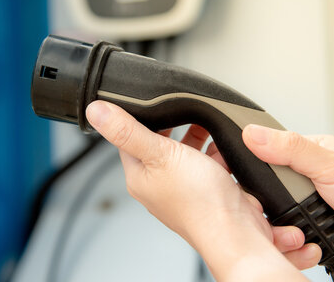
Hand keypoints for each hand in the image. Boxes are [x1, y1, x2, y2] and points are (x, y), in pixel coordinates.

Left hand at [86, 101, 312, 280]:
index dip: (137, 118)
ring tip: (204, 120)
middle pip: (158, 143)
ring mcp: (184, 188)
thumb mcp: (160, 154)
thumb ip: (128, 131)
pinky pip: (208, 162)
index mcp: (139, 177)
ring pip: (185, 151)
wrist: (237, 232)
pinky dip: (215, 151)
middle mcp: (159, 184)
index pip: (127, 139)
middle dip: (171, 124)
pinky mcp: (207, 189)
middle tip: (179, 106)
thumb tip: (96, 112)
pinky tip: (222, 143)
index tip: (147, 101)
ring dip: (196, 136)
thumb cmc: (198, 202)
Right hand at [242, 124, 333, 281]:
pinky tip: (303, 241)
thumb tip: (254, 133)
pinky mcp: (309, 235)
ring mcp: (308, 208)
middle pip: (266, 188)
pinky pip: (286, 240)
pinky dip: (292, 244)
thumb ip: (292, 150)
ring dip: (284, 225)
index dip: (251, 160)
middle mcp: (307, 181)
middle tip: (284, 202)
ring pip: (273, 217)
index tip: (231, 168)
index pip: (267, 151)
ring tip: (301, 225)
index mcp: (311, 154)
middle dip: (271, 200)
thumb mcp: (333, 166)